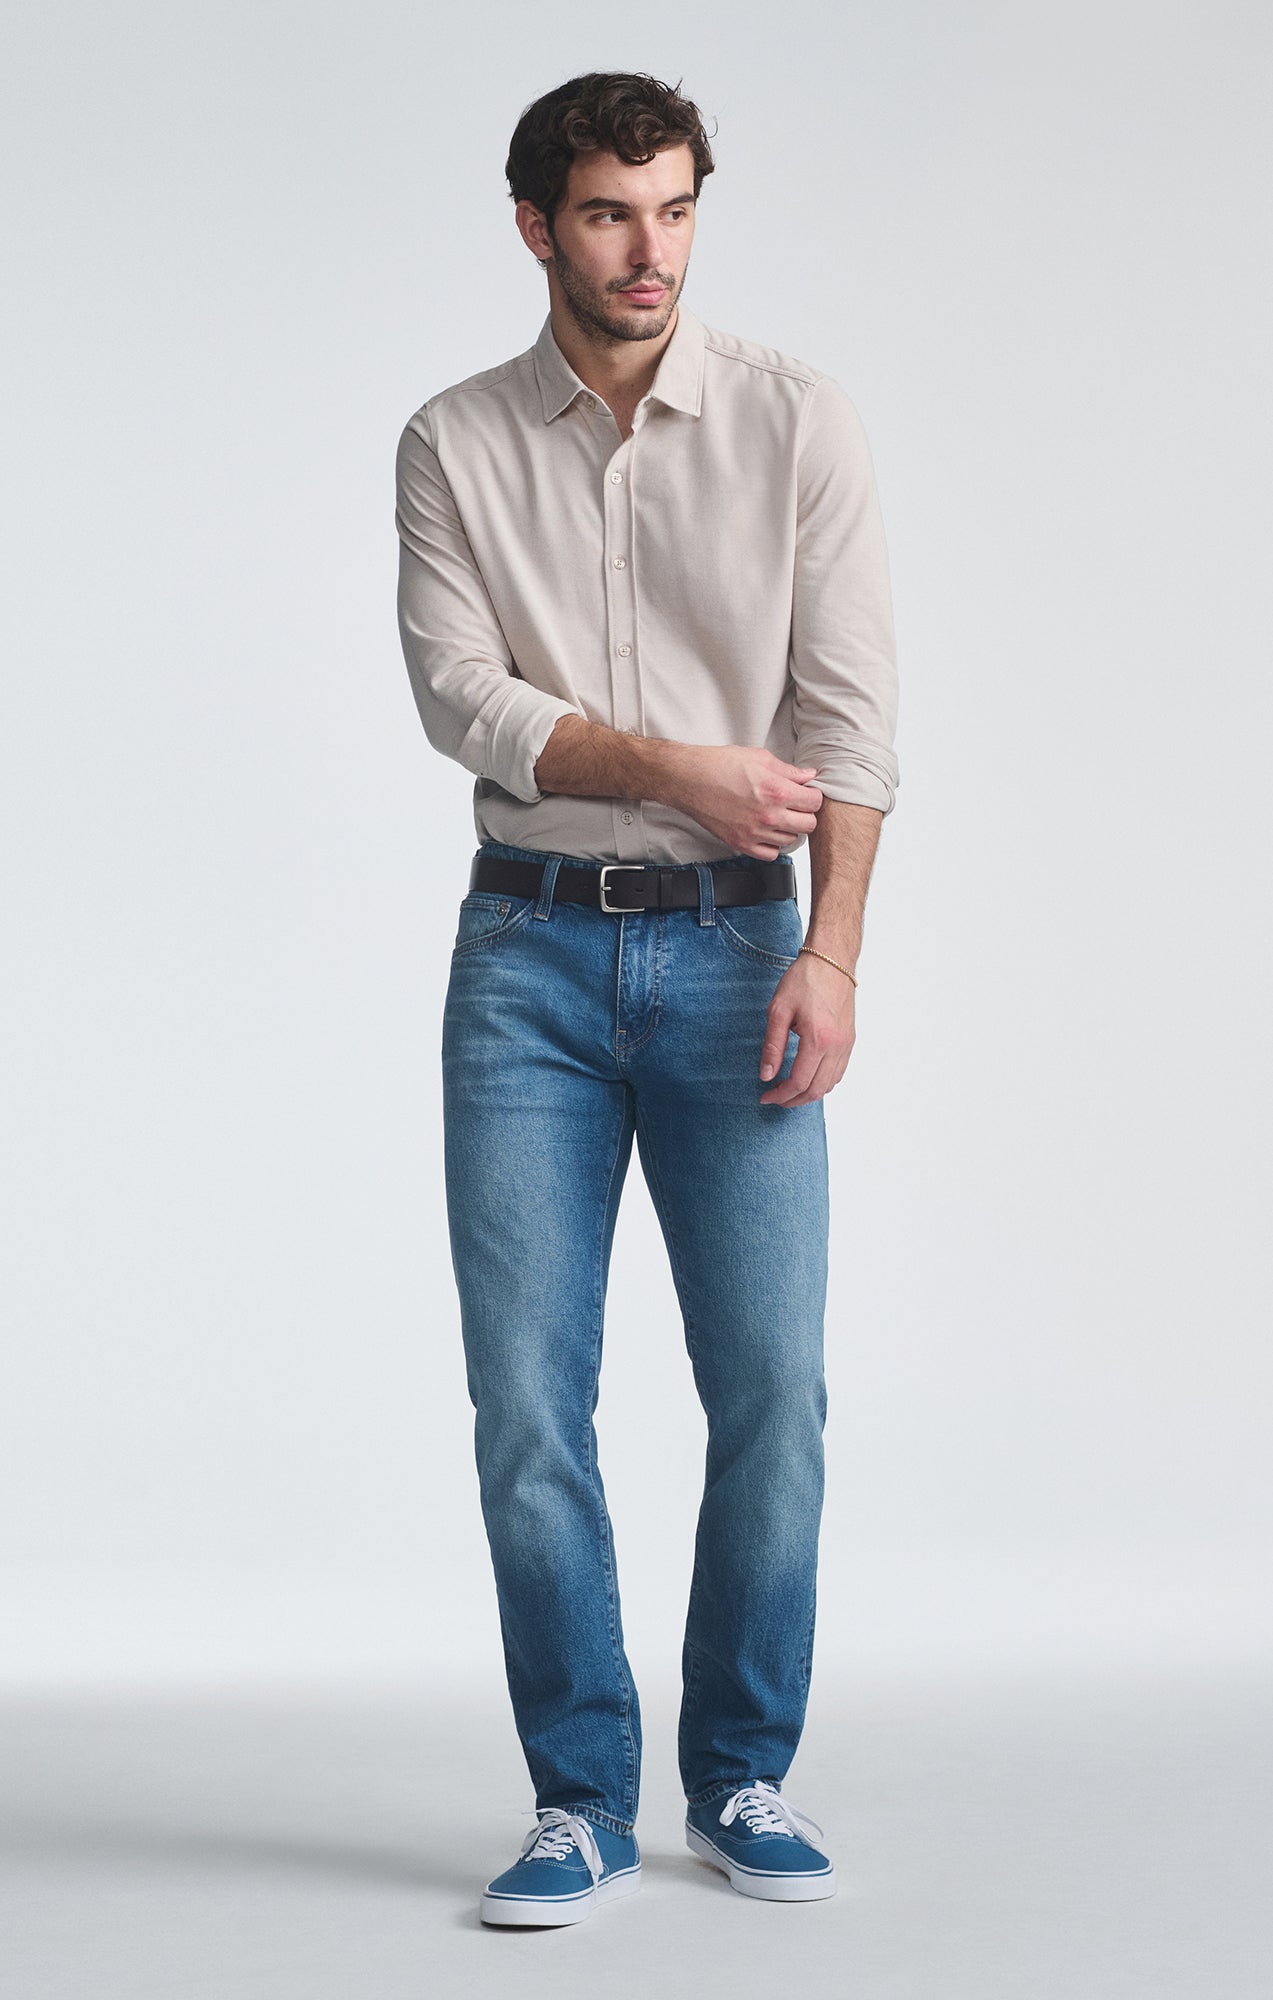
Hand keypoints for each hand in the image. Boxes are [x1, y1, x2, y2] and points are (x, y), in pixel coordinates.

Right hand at [664, 744, 822, 858]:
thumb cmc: (717, 765)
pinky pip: (770, 854)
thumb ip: (788, 770)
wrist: (688, 779)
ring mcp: (755, 832)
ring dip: (788, 829)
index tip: (806, 793)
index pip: (815, 802)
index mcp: (776, 790)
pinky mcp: (741, 843)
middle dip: (805, 813)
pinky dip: (772, 845)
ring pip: (791, 840)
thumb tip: (807, 775)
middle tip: (795, 805)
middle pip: (808, 825)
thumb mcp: (759, 758)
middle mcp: (768, 815)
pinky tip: (766, 831)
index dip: (812, 796)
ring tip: (777, 816)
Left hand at [757, 950, 855, 1106]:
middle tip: (775, 1098)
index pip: (799, 1082)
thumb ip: (772, 1046)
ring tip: (788, 1090)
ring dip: (809, 1093)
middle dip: (794, 1100)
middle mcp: (837, 1046)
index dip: (781, 1095)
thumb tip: (766, 1075)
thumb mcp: (778, 1010)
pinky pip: (839, 1072)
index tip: (765, 1096)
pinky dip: (823, 1082)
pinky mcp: (850, 1040)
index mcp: (818, 1039)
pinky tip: (807, 1077)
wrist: (832, 960)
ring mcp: (847, 1044)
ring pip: (830, 1085)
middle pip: (816, 1090)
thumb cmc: (804, 979)